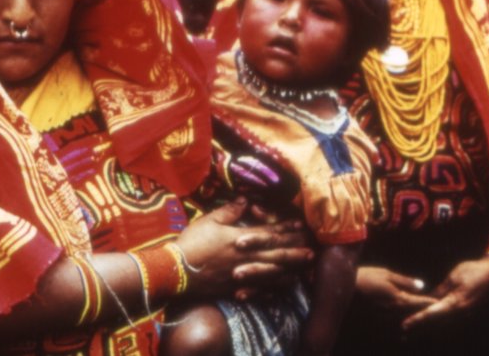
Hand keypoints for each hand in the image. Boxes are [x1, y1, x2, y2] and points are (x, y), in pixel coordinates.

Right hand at [175, 198, 312, 297]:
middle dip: (295, 250)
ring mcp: (242, 275)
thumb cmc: (191, 243)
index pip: (269, 232)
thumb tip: (245, 200)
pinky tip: (281, 287)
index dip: (286, 228)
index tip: (301, 225)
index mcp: (240, 238)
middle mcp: (246, 257)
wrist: (175, 270)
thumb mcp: (209, 220)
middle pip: (276, 253)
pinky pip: (259, 289)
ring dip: (289, 268)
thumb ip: (229, 211)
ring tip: (303, 267)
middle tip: (312, 250)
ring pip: (272, 271)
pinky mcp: (235, 288)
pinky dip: (273, 287)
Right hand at [355, 266, 432, 311]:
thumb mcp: (388, 274)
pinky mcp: (380, 313)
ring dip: (413, 310)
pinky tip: (405, 307)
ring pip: (405, 313)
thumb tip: (422, 286)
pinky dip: (403, 311)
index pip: (418, 301)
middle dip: (423, 308)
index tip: (439, 301)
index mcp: (398, 298)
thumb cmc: (368, 276)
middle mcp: (394, 309)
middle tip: (434, 306)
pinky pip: (396, 314)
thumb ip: (405, 281)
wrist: (348, 287)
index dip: (429, 301)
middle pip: (413, 310)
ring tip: (422, 306)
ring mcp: (387, 313)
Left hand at [401, 255, 488, 329]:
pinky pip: (450, 323)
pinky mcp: (467, 314)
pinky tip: (429, 325)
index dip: (418, 320)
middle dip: (420, 328)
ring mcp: (465, 316)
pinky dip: (438, 325)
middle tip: (404, 331)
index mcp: (456, 303)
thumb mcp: (453, 277)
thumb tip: (427, 299)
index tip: (405, 325)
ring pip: (443, 326)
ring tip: (412, 331)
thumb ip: (440, 290)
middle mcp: (461, 313)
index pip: (432, 314)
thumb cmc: (473, 271)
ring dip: (428, 329)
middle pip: (436, 324)